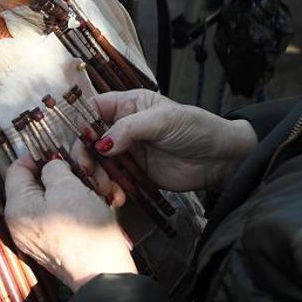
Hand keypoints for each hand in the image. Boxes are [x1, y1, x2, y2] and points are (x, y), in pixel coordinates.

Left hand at [4, 156, 136, 291]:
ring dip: (78, 189)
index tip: (60, 148)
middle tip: (88, 171)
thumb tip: (49, 166)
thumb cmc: (84, 230)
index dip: (37, 154)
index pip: (17, 168)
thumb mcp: (68, 187)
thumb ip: (53, 168)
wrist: (103, 275)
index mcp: (17, 207)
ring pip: (55, 198)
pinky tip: (101, 204)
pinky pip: (64, 215)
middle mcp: (21, 223)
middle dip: (65, 174)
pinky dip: (81, 206)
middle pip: (38, 184)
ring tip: (101, 190)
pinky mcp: (56, 244)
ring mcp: (38, 236)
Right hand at [76, 89, 256, 192]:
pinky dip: (110, 189)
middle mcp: (123, 127)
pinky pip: (113, 181)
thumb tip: (101, 144)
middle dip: (85, 155)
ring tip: (105, 189)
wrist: (219, 160)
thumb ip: (129, 128)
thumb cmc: (196, 129)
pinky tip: (116, 196)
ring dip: (96, 176)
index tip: (83, 140)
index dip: (82, 123)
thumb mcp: (163, 120)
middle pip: (89, 139)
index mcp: (128, 105)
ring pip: (98, 163)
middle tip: (89, 171)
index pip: (93, 109)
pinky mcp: (135, 174)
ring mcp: (128, 152)